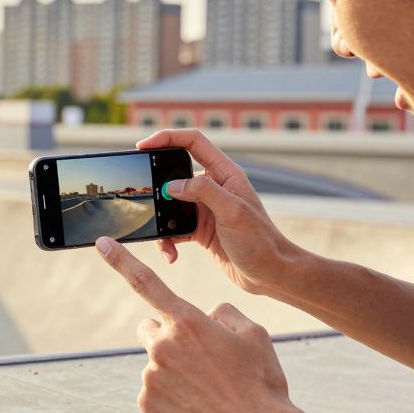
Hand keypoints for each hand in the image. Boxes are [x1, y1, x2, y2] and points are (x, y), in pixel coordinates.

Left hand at [95, 236, 297, 412]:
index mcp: (187, 321)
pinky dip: (171, 397)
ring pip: (156, 364)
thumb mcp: (253, 334)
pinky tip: (196, 407)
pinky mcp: (147, 404)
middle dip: (167, 337)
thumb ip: (222, 315)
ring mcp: (151, 377)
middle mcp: (162, 345)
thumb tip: (205, 317)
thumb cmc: (261, 382)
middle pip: (150, 329)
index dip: (120, 260)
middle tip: (197, 359)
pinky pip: (154, 392)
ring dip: (174, 371)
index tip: (101, 244)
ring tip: (206, 390)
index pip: (145, 281)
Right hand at [138, 129, 300, 295]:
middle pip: (175, 172)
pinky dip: (167, 240)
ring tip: (160, 237)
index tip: (143, 146)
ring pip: (170, 204)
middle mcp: (214, 187)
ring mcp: (205, 208)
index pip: (193, 142)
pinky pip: (174, 228)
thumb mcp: (232, 212)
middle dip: (156, 184)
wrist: (271, 274)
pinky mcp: (200, 229)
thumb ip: (203, 191)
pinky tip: (171, 254)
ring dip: (161, 220)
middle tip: (142, 194)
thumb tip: (171, 185)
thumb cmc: (261, 242)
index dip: (167, 138)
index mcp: (225, 173)